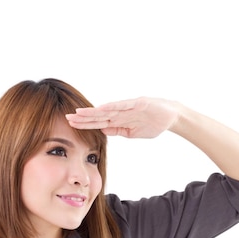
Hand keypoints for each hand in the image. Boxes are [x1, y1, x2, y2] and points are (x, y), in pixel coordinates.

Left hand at [65, 97, 179, 138]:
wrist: (171, 116)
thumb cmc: (153, 123)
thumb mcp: (132, 132)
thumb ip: (118, 130)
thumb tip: (103, 130)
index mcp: (119, 119)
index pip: (98, 122)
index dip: (85, 123)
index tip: (71, 124)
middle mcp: (121, 112)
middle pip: (99, 115)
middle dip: (83, 118)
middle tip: (67, 118)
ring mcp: (129, 107)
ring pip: (107, 110)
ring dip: (93, 112)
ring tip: (78, 113)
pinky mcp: (138, 103)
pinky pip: (123, 106)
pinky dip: (112, 107)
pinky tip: (101, 108)